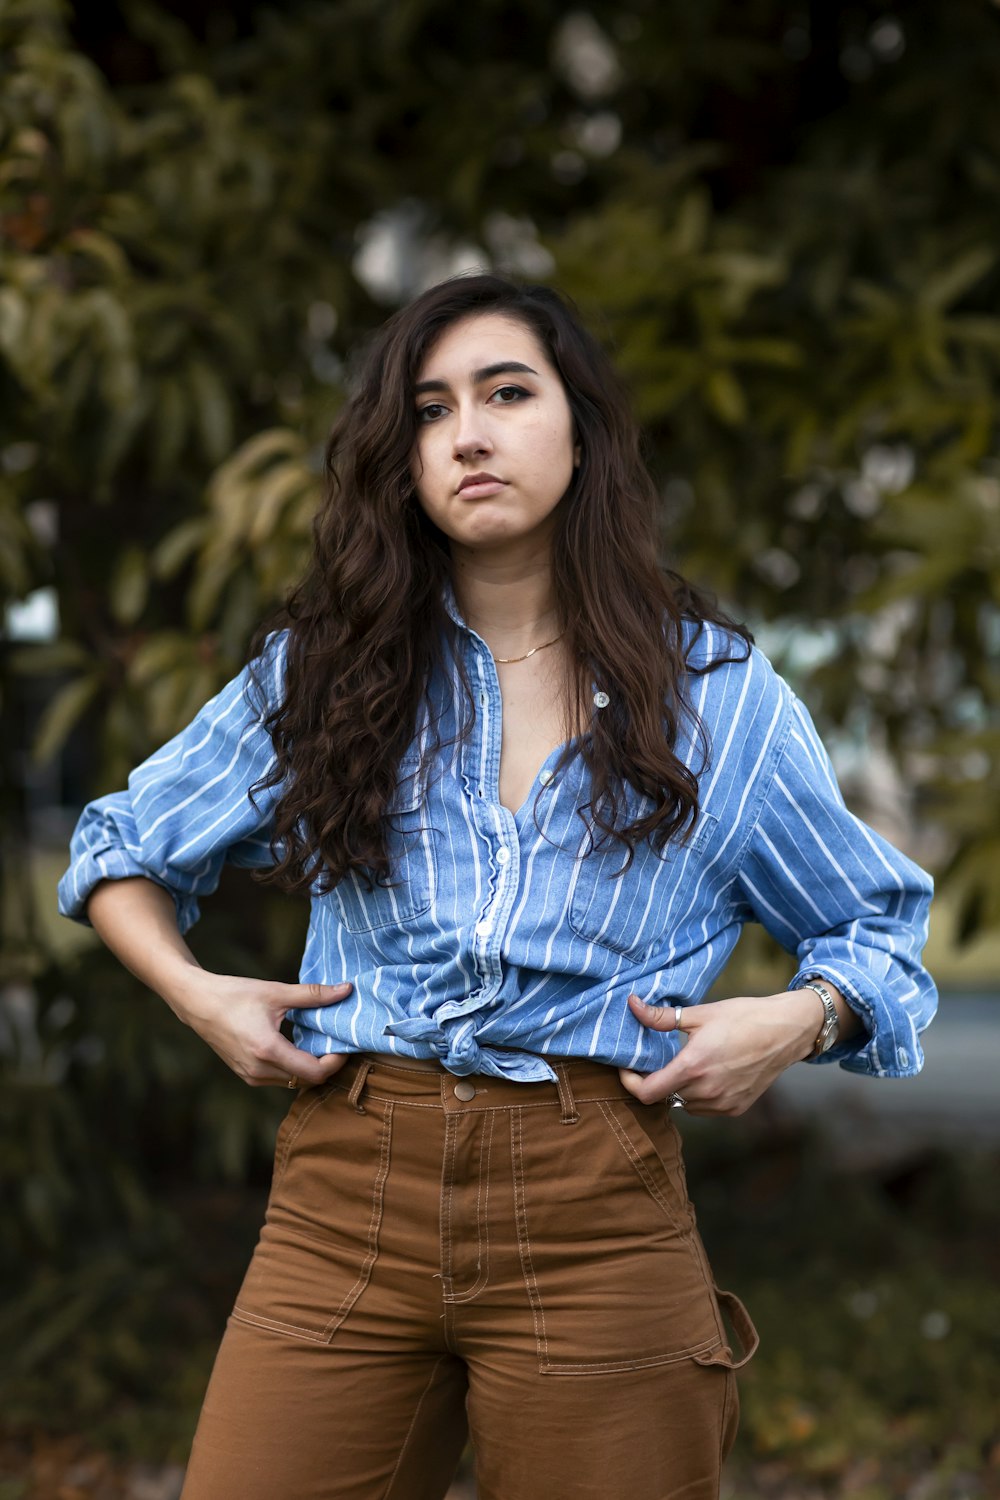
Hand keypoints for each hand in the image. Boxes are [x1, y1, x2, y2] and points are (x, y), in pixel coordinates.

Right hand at [169, 971, 354, 1087]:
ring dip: (309, 1068)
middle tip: (337, 1043)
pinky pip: (279, 1080)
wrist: (197, 1004)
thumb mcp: (276, 992)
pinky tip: (297, 1046)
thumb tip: (346, 990)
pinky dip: (293, 1068)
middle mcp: (259, 1070)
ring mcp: (251, 1076)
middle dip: (326, 1065)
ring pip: (293, 1082)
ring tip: (319, 1043)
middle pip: (307, 1081)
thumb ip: (313, 995)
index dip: (336, 1062)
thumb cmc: (235, 995)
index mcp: (268, 1050)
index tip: (344, 1044)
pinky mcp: (246, 1075)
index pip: (314, 1073)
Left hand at [618, 989, 826, 1115]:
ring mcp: (722, 1104)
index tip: (628, 1069)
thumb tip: (632, 1005)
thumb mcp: (700, 1013)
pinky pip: (705, 1108)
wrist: (785, 1032)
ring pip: (684, 1104)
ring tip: (687, 1064)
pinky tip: (708, 1073)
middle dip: (657, 1080)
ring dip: (679, 1089)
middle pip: (665, 1096)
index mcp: (693, 1067)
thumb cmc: (744, 1018)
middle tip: (660, 1059)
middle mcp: (706, 1091)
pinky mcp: (735, 1109)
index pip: (647, 1092)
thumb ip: (662, 1017)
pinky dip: (699, 1095)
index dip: (630, 1083)